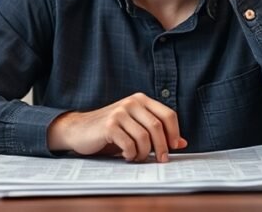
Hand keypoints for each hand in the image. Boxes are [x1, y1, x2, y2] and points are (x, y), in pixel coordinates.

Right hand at [47, 93, 187, 162]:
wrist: (79, 129)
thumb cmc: (110, 130)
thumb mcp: (136, 127)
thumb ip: (157, 132)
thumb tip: (182, 143)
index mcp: (141, 100)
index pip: (168, 114)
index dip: (174, 133)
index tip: (174, 147)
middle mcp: (131, 103)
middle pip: (157, 127)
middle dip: (162, 147)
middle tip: (161, 160)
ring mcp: (119, 113)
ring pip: (144, 137)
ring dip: (144, 153)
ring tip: (138, 157)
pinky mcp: (109, 125)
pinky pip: (129, 144)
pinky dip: (131, 154)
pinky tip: (127, 156)